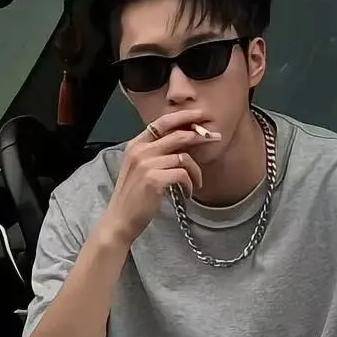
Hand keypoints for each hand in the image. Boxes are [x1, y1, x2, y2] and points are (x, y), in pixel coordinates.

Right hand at [100, 109, 218, 244]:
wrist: (121, 220)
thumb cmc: (134, 197)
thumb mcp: (140, 168)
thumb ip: (156, 153)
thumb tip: (184, 141)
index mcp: (136, 145)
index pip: (162, 122)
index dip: (184, 116)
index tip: (201, 116)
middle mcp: (140, 151)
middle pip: (177, 135)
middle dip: (200, 135)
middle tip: (215, 138)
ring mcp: (146, 165)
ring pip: (183, 157)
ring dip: (195, 171)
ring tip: (196, 182)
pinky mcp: (154, 180)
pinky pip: (182, 174)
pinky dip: (189, 184)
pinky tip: (188, 192)